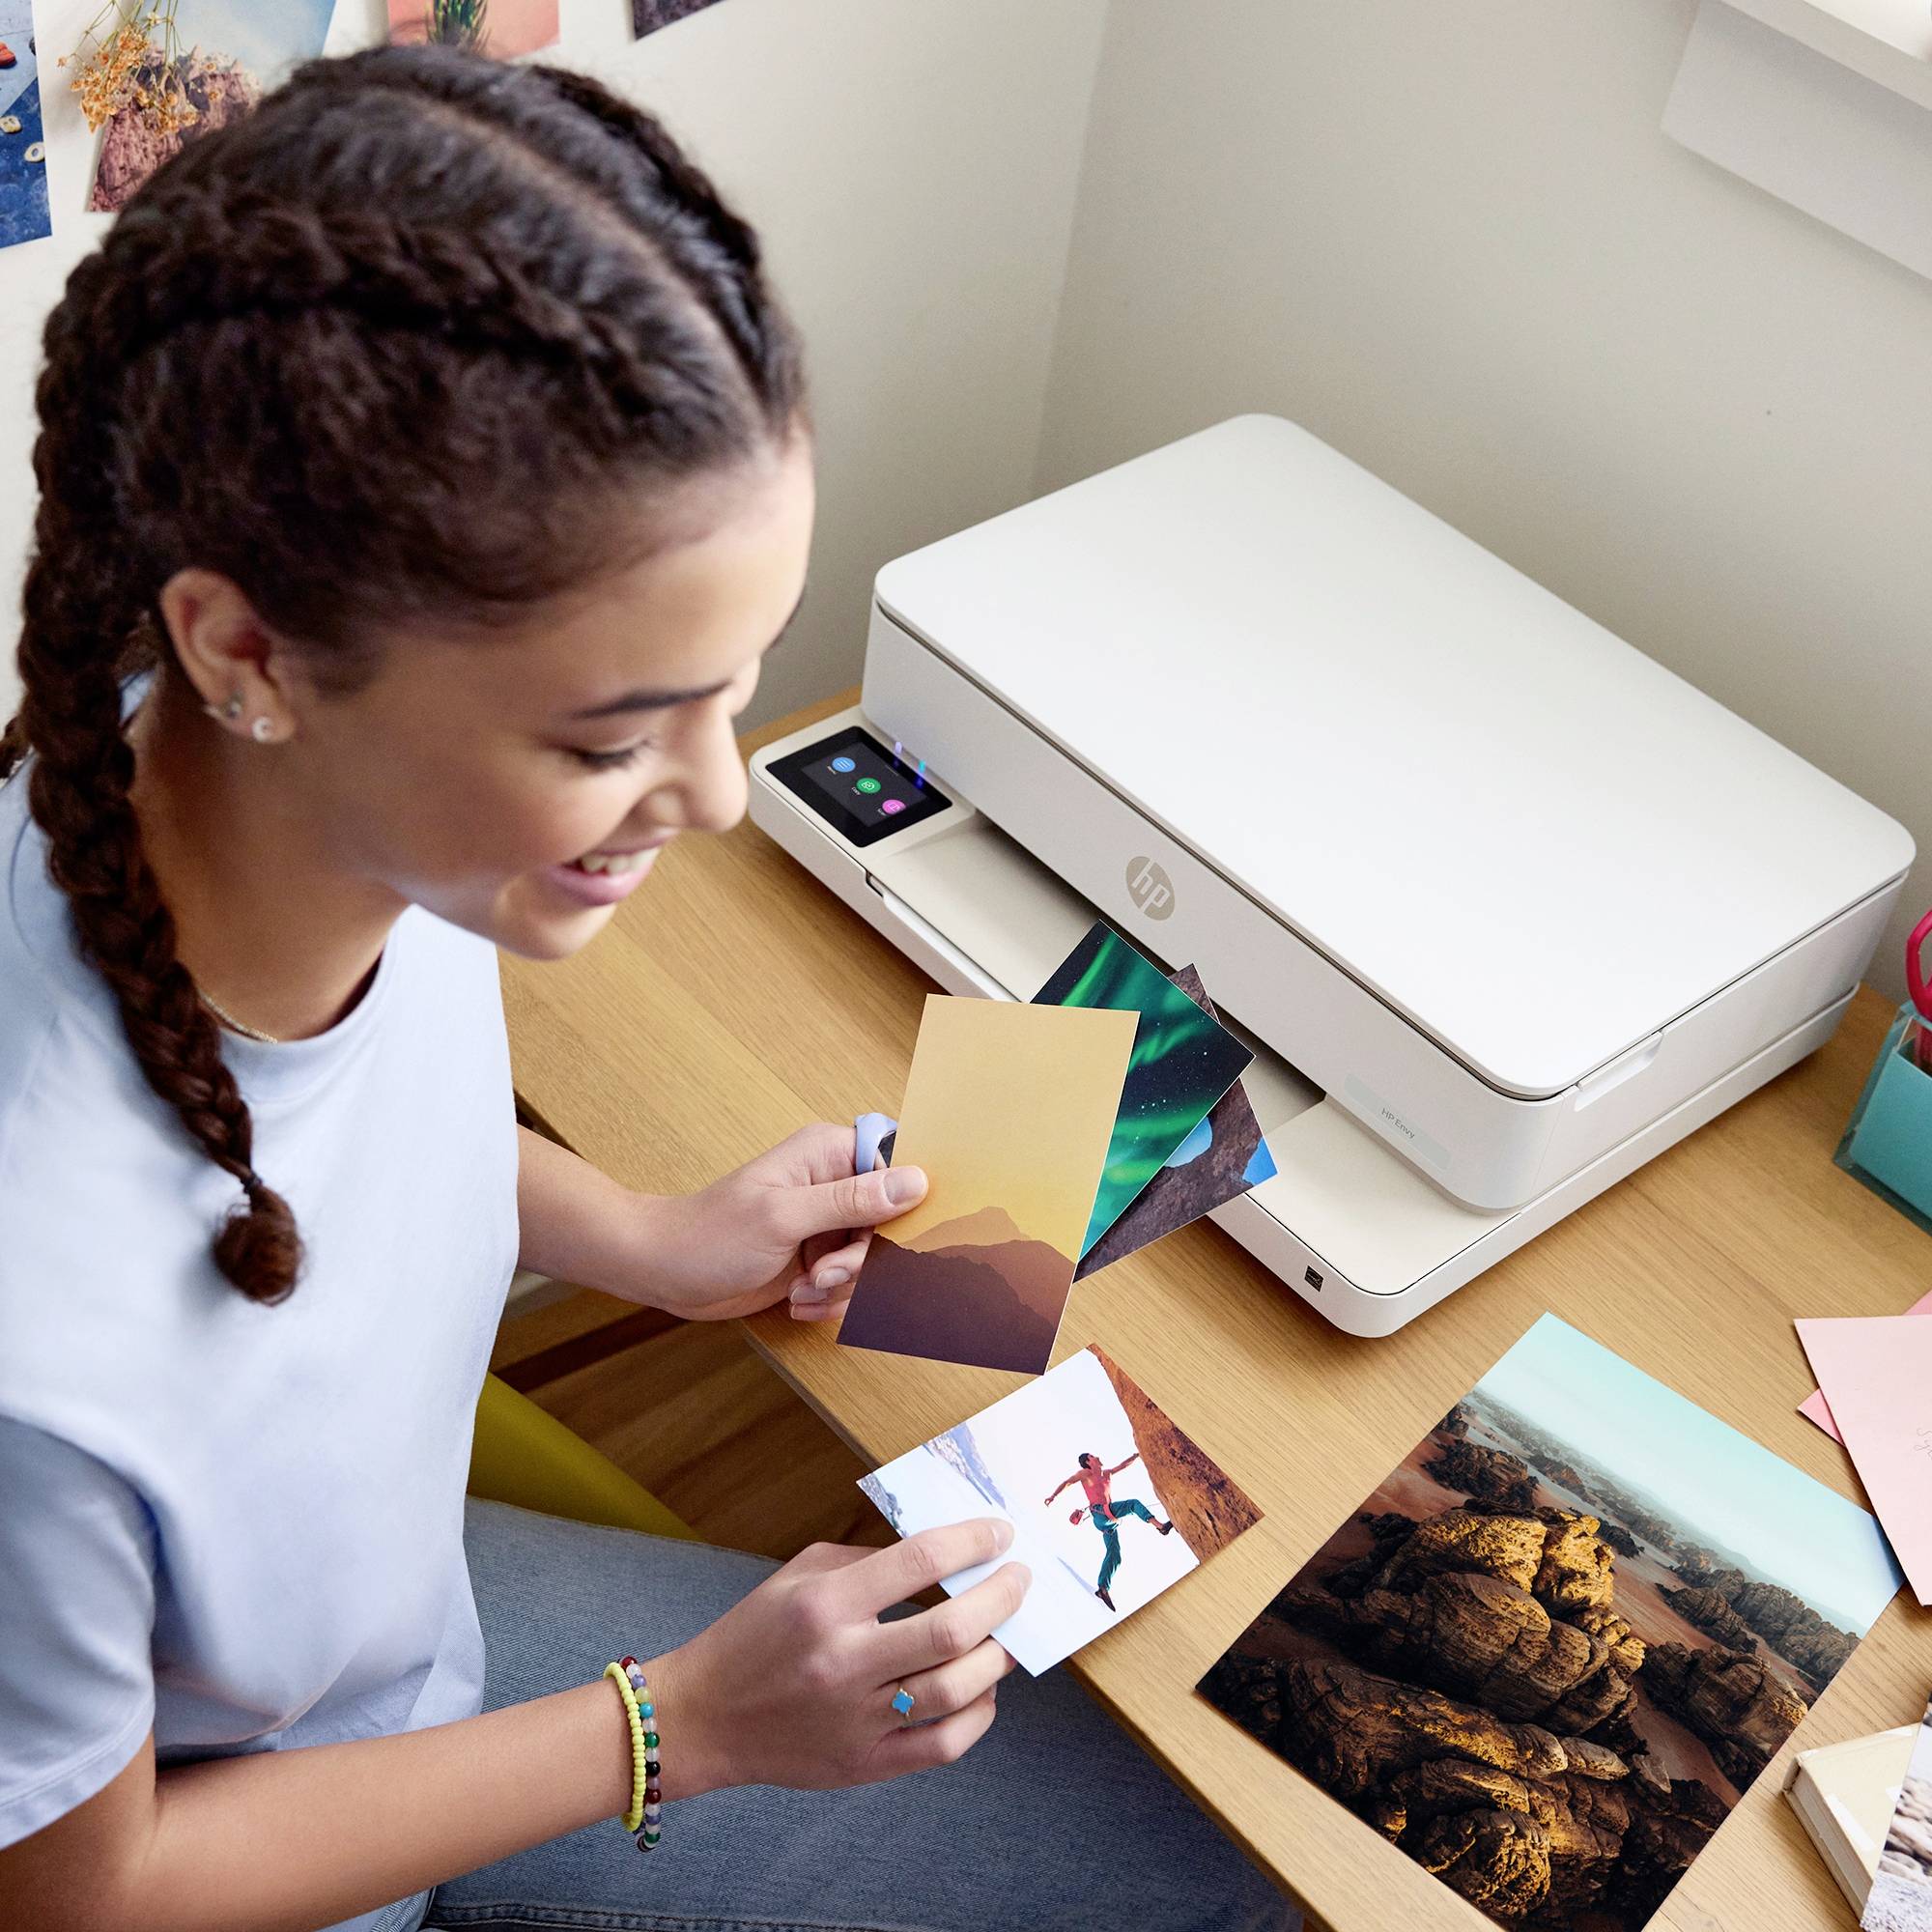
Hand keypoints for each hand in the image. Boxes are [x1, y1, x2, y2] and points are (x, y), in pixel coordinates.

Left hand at [643, 1123, 926, 1323]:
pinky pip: (851, 1285)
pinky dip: (829, 1301)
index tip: (887, 1240)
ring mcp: (827, 1224)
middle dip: (864, 1262)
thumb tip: (916, 1181)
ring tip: (803, 1288)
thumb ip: (852, 1200)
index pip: (898, 1166)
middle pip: (892, 1224)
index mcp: (829, 1154)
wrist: (666, 1273)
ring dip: (843, 1287)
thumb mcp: (784, 1218)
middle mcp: (834, 1184)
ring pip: (874, 1262)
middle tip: (824, 1273)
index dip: (903, 1207)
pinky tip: (797, 1301)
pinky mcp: (818, 1258)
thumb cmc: (711, 1235)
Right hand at [646, 1519, 1028, 1797]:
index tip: (1000, 1534)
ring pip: (956, 1689)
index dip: (972, 1542)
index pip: (919, 1561)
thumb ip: (868, 1561)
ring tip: (1007, 1635)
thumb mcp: (799, 1575)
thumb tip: (941, 1553)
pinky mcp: (865, 1765)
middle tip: (1019, 1580)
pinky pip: (943, 1745)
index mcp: (825, 1605)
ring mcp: (857, 1720)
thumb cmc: (753, 1635)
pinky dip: (978, 1716)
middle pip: (950, 1629)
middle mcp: (844, 1662)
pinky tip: (982, 1691)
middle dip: (1001, 1598)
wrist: (704, 1718)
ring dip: (997, 1657)